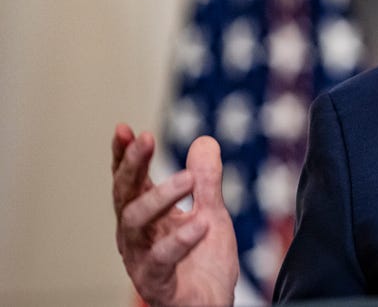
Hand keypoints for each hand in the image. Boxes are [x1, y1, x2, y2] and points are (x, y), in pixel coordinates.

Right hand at [111, 124, 237, 305]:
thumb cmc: (203, 262)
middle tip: (147, 138)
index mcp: (146, 216)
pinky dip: (180, 239)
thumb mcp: (212, 212)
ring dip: (160, 196)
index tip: (125, 129)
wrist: (212, 304)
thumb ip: (207, 181)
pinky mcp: (156, 283)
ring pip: (135, 223)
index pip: (130, 181)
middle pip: (125, 195)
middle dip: (132, 166)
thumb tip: (205, 141)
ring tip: (188, 178)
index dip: (124, 155)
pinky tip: (201, 222)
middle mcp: (136, 236)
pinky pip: (161, 260)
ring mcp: (141, 260)